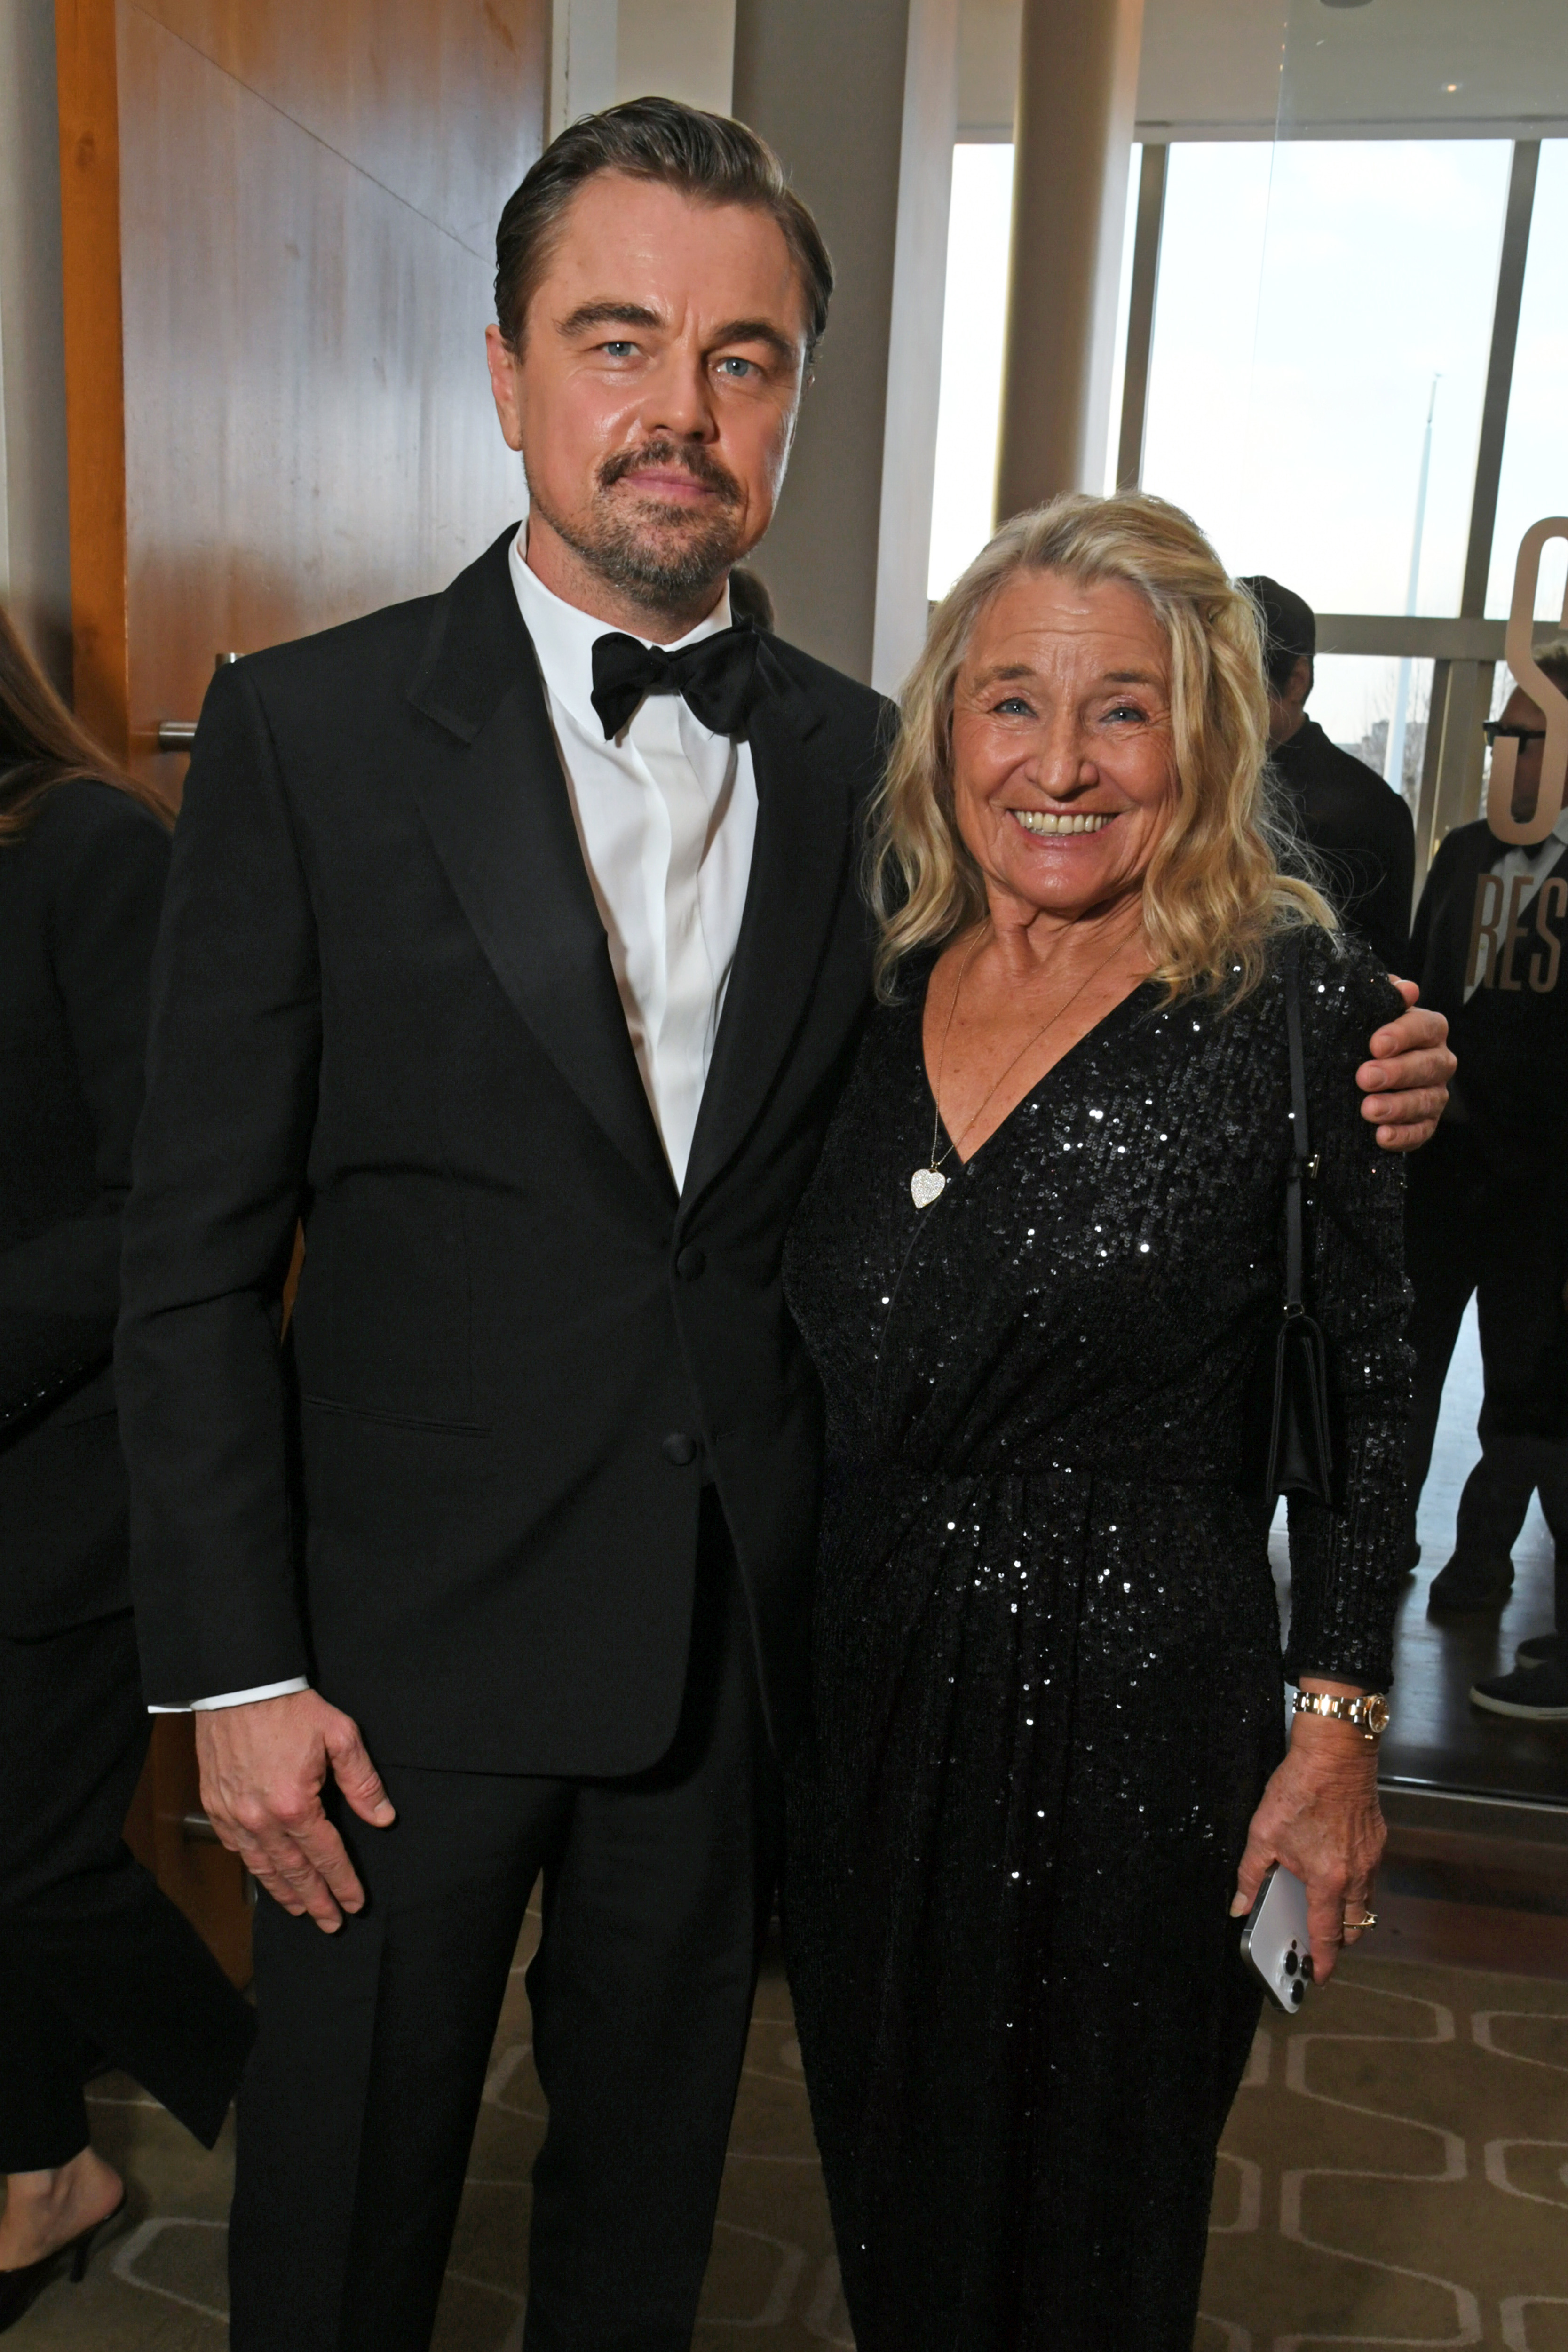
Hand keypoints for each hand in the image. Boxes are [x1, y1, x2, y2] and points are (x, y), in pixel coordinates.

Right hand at [196, 1689, 395, 1931]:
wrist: (237, 1686)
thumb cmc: (290, 1707)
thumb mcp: (340, 1735)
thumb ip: (362, 1781)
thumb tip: (383, 1817)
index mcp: (295, 1804)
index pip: (326, 1855)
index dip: (342, 1882)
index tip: (355, 1903)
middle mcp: (261, 1819)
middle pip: (294, 1871)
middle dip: (315, 1900)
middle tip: (331, 1923)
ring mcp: (234, 1816)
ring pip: (263, 1867)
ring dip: (283, 1893)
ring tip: (301, 1910)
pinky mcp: (216, 1807)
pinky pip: (236, 1848)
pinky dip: (254, 1867)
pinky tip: (265, 1875)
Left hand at [1229, 1704, 1383, 1984]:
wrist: (1335, 1753)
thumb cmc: (1299, 1788)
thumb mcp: (1263, 1833)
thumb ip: (1251, 1875)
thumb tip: (1239, 1905)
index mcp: (1328, 1879)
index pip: (1327, 1934)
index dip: (1324, 1960)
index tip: (1320, 1975)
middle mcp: (1356, 1874)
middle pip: (1355, 1925)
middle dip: (1339, 1940)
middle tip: (1320, 1941)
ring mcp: (1371, 1857)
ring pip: (1365, 1901)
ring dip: (1349, 1912)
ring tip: (1325, 1907)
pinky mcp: (1377, 1840)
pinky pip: (1370, 1875)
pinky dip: (1356, 1883)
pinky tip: (1336, 1869)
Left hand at [1356, 979, 1453, 1151]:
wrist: (1361, 1073)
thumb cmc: (1366, 1036)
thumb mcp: (1369, 1013)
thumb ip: (1383, 997)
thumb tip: (1405, 989)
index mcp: (1428, 1029)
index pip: (1426, 1027)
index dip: (1403, 1034)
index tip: (1375, 1043)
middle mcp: (1438, 1061)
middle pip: (1428, 1066)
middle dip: (1397, 1072)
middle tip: (1365, 1077)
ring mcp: (1434, 1094)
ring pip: (1426, 1101)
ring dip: (1397, 1107)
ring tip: (1369, 1110)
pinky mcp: (1425, 1123)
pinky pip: (1421, 1133)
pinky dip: (1403, 1136)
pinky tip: (1381, 1136)